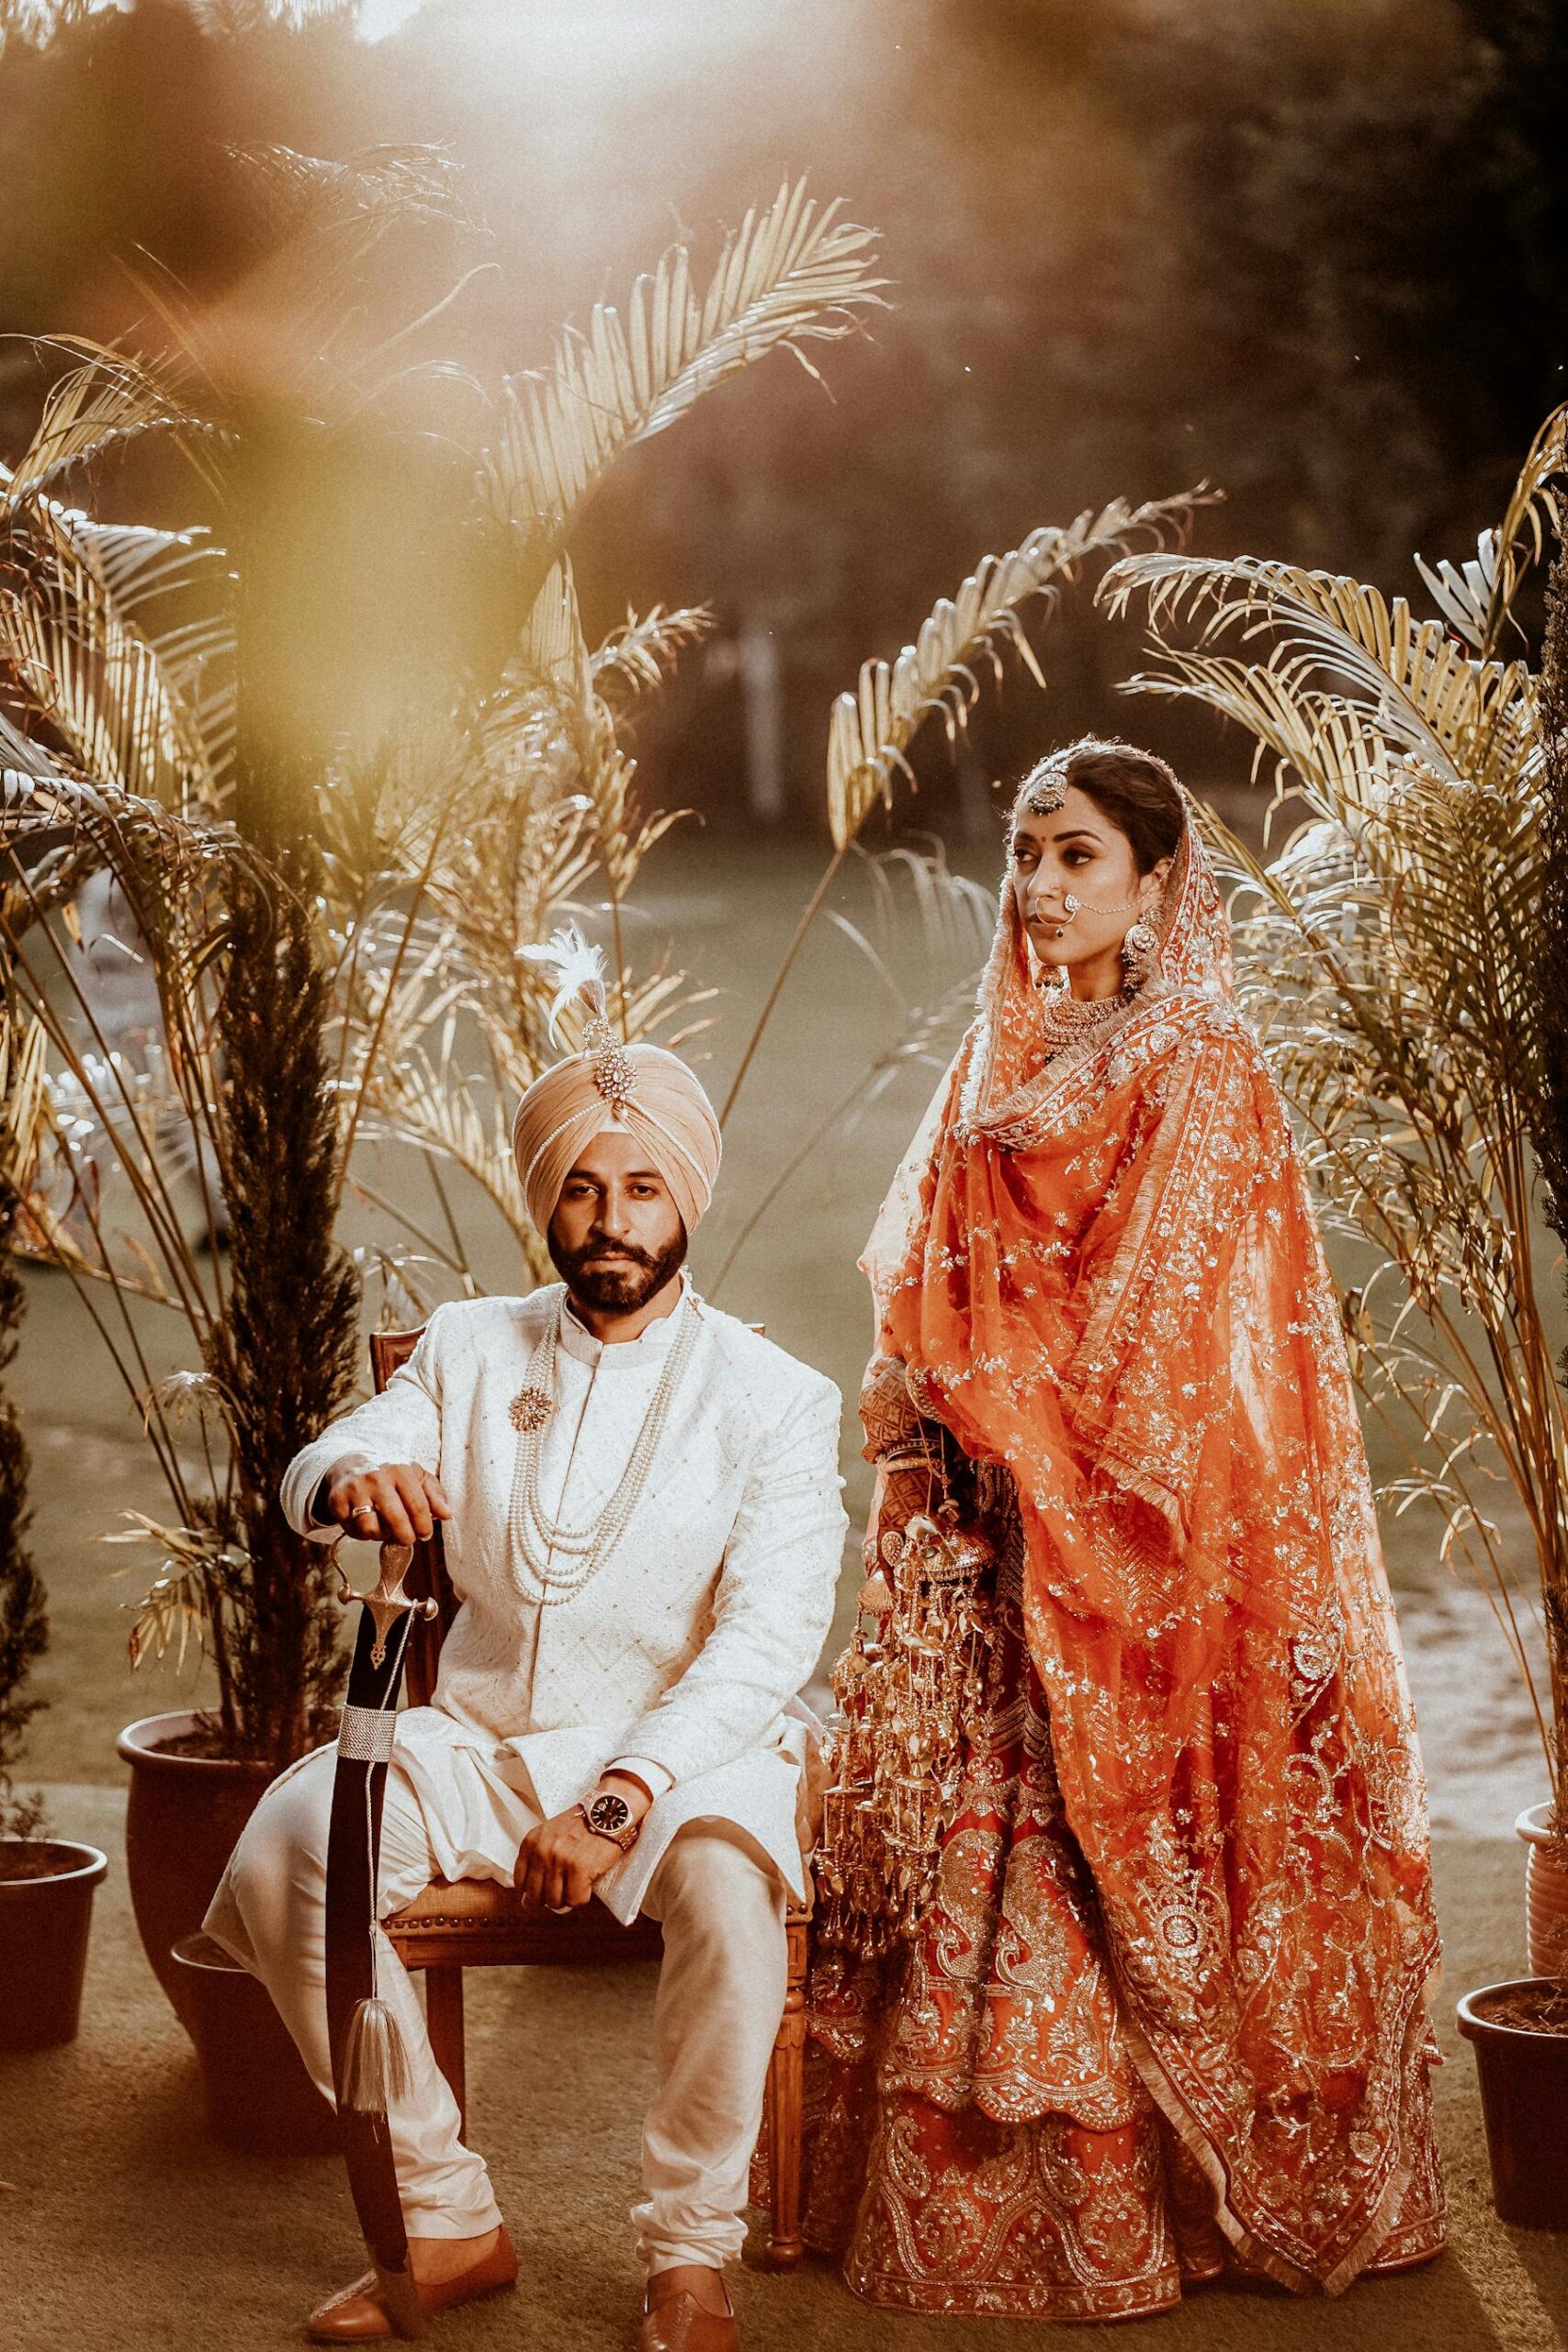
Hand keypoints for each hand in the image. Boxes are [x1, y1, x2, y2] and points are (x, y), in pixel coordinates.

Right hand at [325, 1460, 451, 1546]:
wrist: (351, 1464)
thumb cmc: (390, 1474)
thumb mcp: (416, 1477)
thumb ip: (434, 1494)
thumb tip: (446, 1515)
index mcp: (400, 1470)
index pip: (418, 1506)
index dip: (424, 1526)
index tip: (425, 1534)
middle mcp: (376, 1478)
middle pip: (396, 1520)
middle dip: (406, 1537)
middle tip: (408, 1539)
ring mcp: (355, 1489)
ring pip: (372, 1529)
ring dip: (382, 1536)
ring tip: (386, 1529)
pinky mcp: (337, 1501)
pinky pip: (353, 1530)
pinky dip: (363, 1534)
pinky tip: (369, 1524)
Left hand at [514, 1774, 652, 1910]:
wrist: (608, 1810)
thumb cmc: (582, 1825)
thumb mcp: (550, 1836)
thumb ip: (537, 1864)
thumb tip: (525, 1902)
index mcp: (530, 1843)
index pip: (520, 1882)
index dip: (534, 1890)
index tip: (546, 1886)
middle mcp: (541, 1852)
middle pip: (535, 1896)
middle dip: (550, 1898)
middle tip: (564, 1889)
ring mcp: (559, 1860)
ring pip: (555, 1901)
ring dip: (567, 1899)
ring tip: (576, 1885)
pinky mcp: (579, 1868)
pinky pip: (575, 1900)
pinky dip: (582, 1898)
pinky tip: (587, 1884)